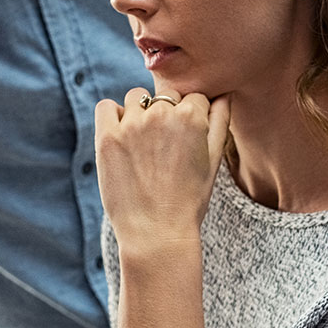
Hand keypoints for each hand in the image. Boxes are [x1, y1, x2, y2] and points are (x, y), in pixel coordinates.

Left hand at [94, 89, 230, 255]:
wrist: (157, 233)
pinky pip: (105, 107)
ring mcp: (132, 124)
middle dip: (167, 113)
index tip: (185, 140)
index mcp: (192, 117)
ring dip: (139, 112)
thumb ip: (220, 122)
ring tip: (142, 144)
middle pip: (166, 95)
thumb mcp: (214, 160)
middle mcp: (162, 114)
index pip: (194, 97)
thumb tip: (222, 94)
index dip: (191, 117)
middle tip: (164, 146)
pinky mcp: (107, 137)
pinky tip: (120, 137)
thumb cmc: (189, 200)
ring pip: (136, 98)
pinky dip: (112, 116)